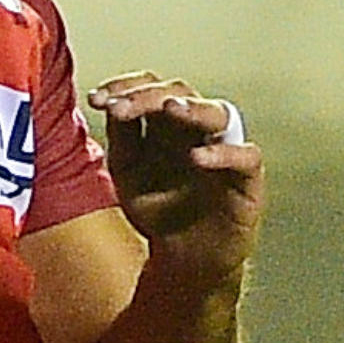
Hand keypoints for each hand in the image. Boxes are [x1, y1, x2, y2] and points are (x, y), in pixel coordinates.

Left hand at [89, 73, 262, 269]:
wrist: (183, 257)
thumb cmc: (158, 209)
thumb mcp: (128, 172)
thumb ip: (123, 139)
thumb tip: (110, 102)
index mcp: (165, 125)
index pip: (150, 88)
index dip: (125, 86)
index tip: (95, 98)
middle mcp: (196, 130)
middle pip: (180, 92)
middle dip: (147, 96)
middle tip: (118, 107)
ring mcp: (224, 150)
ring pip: (219, 113)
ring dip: (194, 108)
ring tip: (170, 108)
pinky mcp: (248, 179)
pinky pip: (246, 157)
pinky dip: (224, 154)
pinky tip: (197, 157)